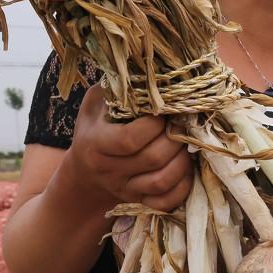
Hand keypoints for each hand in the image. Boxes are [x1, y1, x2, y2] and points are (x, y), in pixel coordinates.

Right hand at [67, 85, 193, 211]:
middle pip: (153, 158)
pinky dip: (182, 187)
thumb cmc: (96, 126)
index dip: (154, 125)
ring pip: (162, 181)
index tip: (164, 112)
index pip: (129, 139)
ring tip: (186, 144)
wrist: (85, 171)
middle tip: (183, 124)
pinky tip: (186, 169)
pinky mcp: (139, 201)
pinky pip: (165, 203)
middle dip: (175, 138)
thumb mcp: (97, 103)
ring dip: (183, 161)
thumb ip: (116, 88)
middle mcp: (108, 170)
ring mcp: (125, 189)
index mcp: (95, 143)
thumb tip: (148, 69)